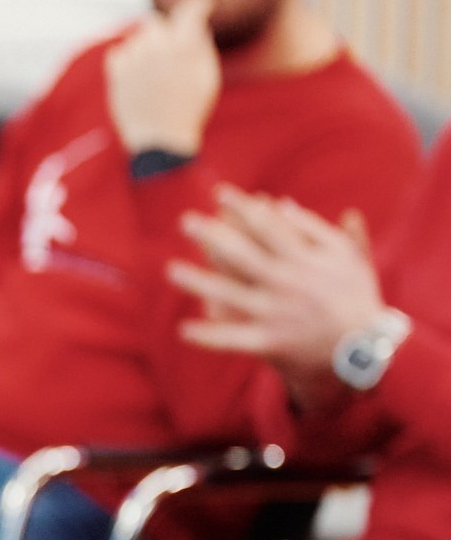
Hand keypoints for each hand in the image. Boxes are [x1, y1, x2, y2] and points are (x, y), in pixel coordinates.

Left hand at [105, 0, 219, 156]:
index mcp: (184, 47)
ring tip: (155, 72)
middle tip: (171, 51)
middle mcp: (158, 49)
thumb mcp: (207, 76)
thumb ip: (201, 46)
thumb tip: (195, 25)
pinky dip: (126, 59)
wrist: (161, 141)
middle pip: (155, 22)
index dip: (198, 2)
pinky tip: (137, 75)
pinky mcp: (116, 75)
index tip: (202, 2)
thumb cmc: (189, 109)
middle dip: (164, 32)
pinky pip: (117, 53)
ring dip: (145, 48)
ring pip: (135, 38)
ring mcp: (134, 61)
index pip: (189, 9)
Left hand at [171, 185, 386, 406]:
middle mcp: (287, 284)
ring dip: (199, 282)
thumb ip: (316, 228)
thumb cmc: (355, 295)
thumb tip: (283, 202)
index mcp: (305, 259)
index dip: (243, 208)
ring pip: (231, 295)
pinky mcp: (271, 342)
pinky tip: (183, 329)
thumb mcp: (347, 255)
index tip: (219, 192)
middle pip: (243, 256)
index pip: (268, 227)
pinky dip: (210, 336)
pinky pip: (235, 340)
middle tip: (185, 220)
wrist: (367, 346)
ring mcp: (276, 313)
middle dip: (213, 236)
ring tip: (171, 270)